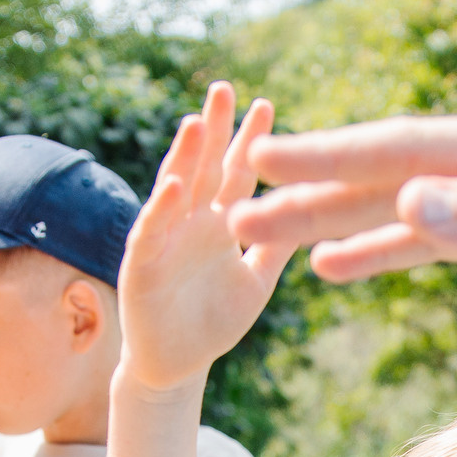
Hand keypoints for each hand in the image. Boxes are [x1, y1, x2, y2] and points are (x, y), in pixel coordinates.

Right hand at [119, 81, 292, 392]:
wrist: (178, 366)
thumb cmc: (214, 321)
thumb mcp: (256, 281)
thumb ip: (275, 247)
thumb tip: (313, 212)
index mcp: (218, 223)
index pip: (235, 173)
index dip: (249, 141)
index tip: (266, 105)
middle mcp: (190, 223)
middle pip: (203, 167)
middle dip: (213, 129)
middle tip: (225, 89)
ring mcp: (164, 241)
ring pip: (174, 191)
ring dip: (184, 157)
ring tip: (197, 123)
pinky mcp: (142, 267)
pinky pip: (152, 233)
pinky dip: (162, 209)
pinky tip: (175, 185)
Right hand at [232, 114, 456, 345]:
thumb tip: (415, 199)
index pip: (407, 151)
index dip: (331, 160)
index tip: (265, 165)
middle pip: (391, 172)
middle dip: (310, 193)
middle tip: (233, 213)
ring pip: (403, 202)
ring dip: (333, 221)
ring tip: (263, 240)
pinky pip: (434, 232)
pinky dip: (382, 244)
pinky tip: (336, 264)